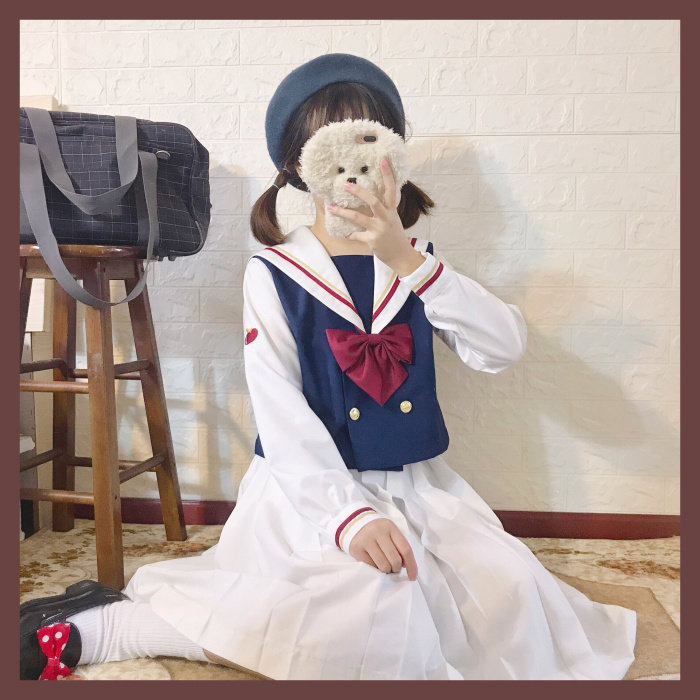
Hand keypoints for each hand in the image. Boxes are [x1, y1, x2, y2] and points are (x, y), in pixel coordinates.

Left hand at [327, 158, 424, 277]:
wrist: (401, 256)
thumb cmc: (394, 236)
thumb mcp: (392, 220)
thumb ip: (383, 210)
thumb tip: (369, 199)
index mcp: (391, 211)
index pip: (391, 189)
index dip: (387, 175)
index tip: (382, 160)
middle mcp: (386, 218)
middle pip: (373, 201)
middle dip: (359, 192)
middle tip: (346, 184)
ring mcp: (379, 229)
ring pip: (358, 217)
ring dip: (343, 212)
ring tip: (331, 208)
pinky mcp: (372, 240)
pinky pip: (356, 235)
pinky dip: (349, 234)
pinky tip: (343, 233)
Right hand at [348, 517, 417, 580]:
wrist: (354, 525)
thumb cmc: (378, 532)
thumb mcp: (390, 533)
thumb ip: (399, 546)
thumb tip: (406, 566)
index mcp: (390, 527)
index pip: (405, 549)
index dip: (412, 565)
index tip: (413, 577)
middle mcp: (378, 532)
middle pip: (395, 559)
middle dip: (397, 568)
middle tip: (394, 568)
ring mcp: (366, 540)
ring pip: (383, 566)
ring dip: (387, 570)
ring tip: (385, 566)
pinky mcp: (357, 549)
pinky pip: (372, 567)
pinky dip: (376, 569)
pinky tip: (375, 563)